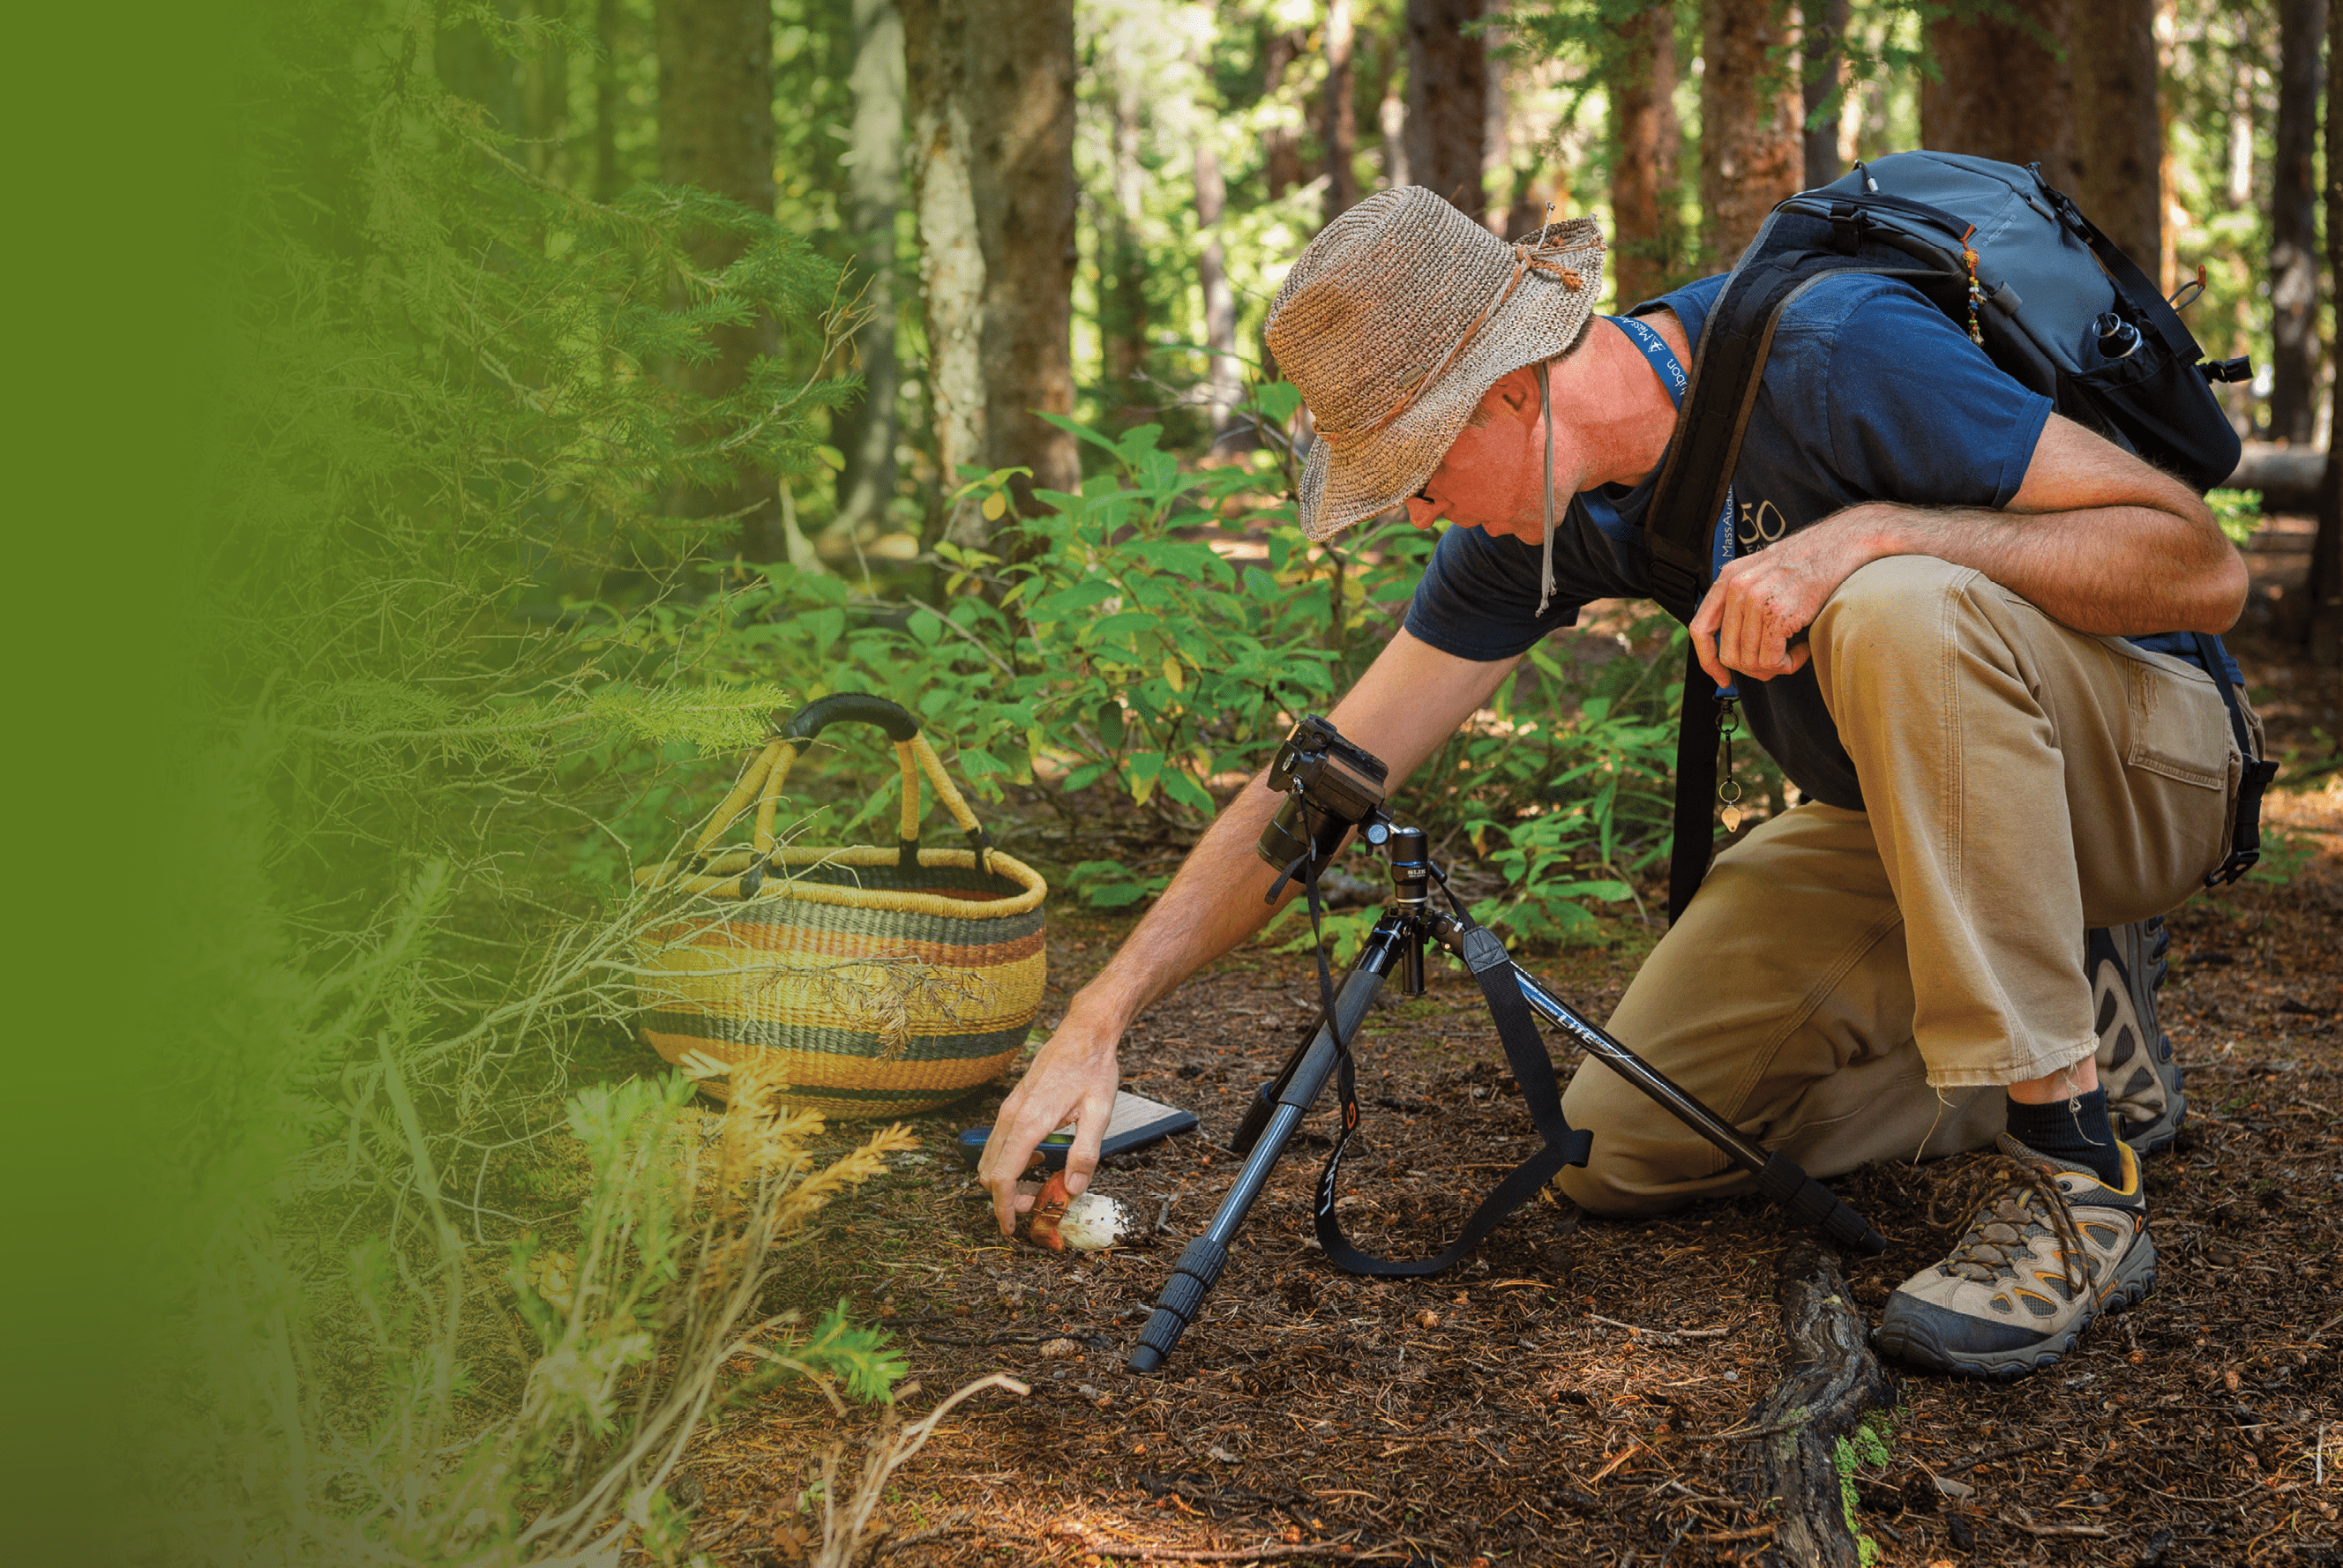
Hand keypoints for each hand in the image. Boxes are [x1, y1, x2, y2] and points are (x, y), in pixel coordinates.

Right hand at [977, 1009, 1121, 1235]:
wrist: (1084, 1033)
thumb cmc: (1093, 1070)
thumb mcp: (1099, 1113)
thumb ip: (1084, 1154)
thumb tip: (1070, 1189)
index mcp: (1029, 1122)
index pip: (1003, 1177)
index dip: (1004, 1207)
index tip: (1012, 1228)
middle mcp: (1011, 1116)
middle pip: (989, 1172)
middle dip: (1006, 1198)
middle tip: (1037, 1207)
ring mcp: (1008, 1109)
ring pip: (990, 1157)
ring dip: (1006, 1181)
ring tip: (1039, 1186)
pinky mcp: (1011, 1105)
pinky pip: (998, 1142)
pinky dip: (1009, 1162)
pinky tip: (1039, 1158)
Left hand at [1688, 510, 1882, 687]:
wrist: (1835, 547)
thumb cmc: (1803, 564)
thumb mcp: (1758, 573)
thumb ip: (1739, 602)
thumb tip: (1731, 644)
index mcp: (1727, 579)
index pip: (1700, 629)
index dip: (1707, 660)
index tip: (1721, 676)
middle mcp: (1737, 589)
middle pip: (1729, 653)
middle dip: (1752, 668)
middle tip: (1774, 663)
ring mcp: (1756, 601)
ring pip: (1750, 661)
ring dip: (1773, 666)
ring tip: (1791, 652)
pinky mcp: (1778, 614)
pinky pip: (1771, 661)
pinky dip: (1788, 664)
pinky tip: (1801, 649)